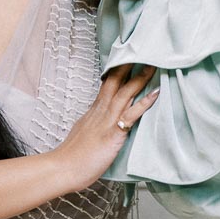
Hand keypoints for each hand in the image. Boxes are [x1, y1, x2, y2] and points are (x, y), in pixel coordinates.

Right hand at [58, 64, 157, 191]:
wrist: (63, 168)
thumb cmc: (72, 157)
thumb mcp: (82, 132)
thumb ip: (92, 123)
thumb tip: (98, 121)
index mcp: (94, 110)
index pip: (107, 84)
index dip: (118, 70)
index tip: (127, 57)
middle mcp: (100, 111)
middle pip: (115, 81)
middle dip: (129, 65)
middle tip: (142, 50)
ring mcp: (107, 120)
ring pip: (125, 92)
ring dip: (140, 77)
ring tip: (153, 65)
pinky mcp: (113, 133)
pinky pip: (131, 114)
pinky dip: (145, 103)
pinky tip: (156, 93)